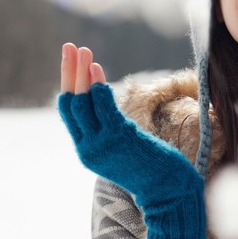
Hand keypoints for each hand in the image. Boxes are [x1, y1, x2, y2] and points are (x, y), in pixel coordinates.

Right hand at [57, 43, 206, 238]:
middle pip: (71, 103)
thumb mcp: (124, 150)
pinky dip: (97, 87)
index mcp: (87, 150)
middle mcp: (88, 148)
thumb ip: (111, 130)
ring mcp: (102, 144)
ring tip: (83, 51)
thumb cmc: (152, 169)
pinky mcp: (118, 139)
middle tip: (70, 46)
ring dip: (82, 73)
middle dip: (69, 72)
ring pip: (83, 102)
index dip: (68, 84)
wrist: (169, 192)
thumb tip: (110, 105)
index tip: (71, 61)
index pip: (68, 112)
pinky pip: (103, 108)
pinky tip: (96, 68)